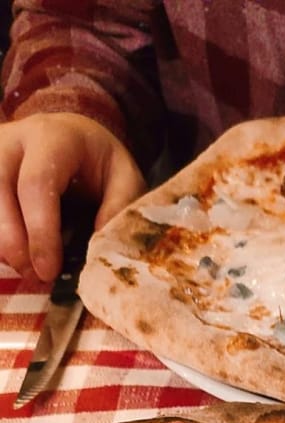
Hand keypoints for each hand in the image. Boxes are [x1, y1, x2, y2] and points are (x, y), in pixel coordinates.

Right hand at [0, 113, 145, 280]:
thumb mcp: (124, 176)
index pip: (37, 183)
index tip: (49, 270)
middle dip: (14, 242)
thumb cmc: (98, 162)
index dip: (40, 231)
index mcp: (53, 138)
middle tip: (35, 276)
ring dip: (1, 242)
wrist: (71, 136)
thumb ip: (120, 205)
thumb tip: (99, 245)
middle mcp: (14, 139)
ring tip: (27, 269)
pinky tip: (16, 255)